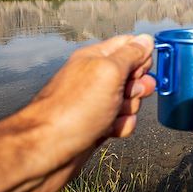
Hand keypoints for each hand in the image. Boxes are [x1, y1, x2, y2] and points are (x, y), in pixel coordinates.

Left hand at [4, 34, 155, 191]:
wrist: (47, 152)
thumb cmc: (74, 109)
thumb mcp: (108, 72)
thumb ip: (130, 54)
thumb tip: (146, 39)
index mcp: (95, 58)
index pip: (128, 45)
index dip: (142, 56)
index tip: (142, 70)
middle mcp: (95, 77)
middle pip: (133, 74)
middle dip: (139, 86)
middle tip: (129, 94)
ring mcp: (95, 102)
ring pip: (130, 100)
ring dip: (131, 108)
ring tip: (114, 116)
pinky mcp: (97, 125)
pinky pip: (122, 121)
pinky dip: (122, 126)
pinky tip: (110, 131)